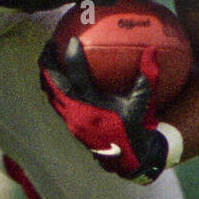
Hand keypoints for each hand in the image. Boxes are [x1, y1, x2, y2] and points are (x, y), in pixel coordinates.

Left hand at [39, 38, 169, 181]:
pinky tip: (55, 75)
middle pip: (53, 82)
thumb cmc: (137, 129)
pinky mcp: (68, 123)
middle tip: (49, 43)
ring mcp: (69, 118)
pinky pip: (53, 100)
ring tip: (47, 56)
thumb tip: (152, 50)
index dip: (72, 56)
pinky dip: (51, 86)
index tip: (71, 39)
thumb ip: (147, 77)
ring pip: (49, 92)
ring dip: (46, 74)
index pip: (77, 76)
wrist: (127, 159)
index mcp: (93, 106)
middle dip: (48, 62)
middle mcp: (76, 112)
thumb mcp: (144, 104)